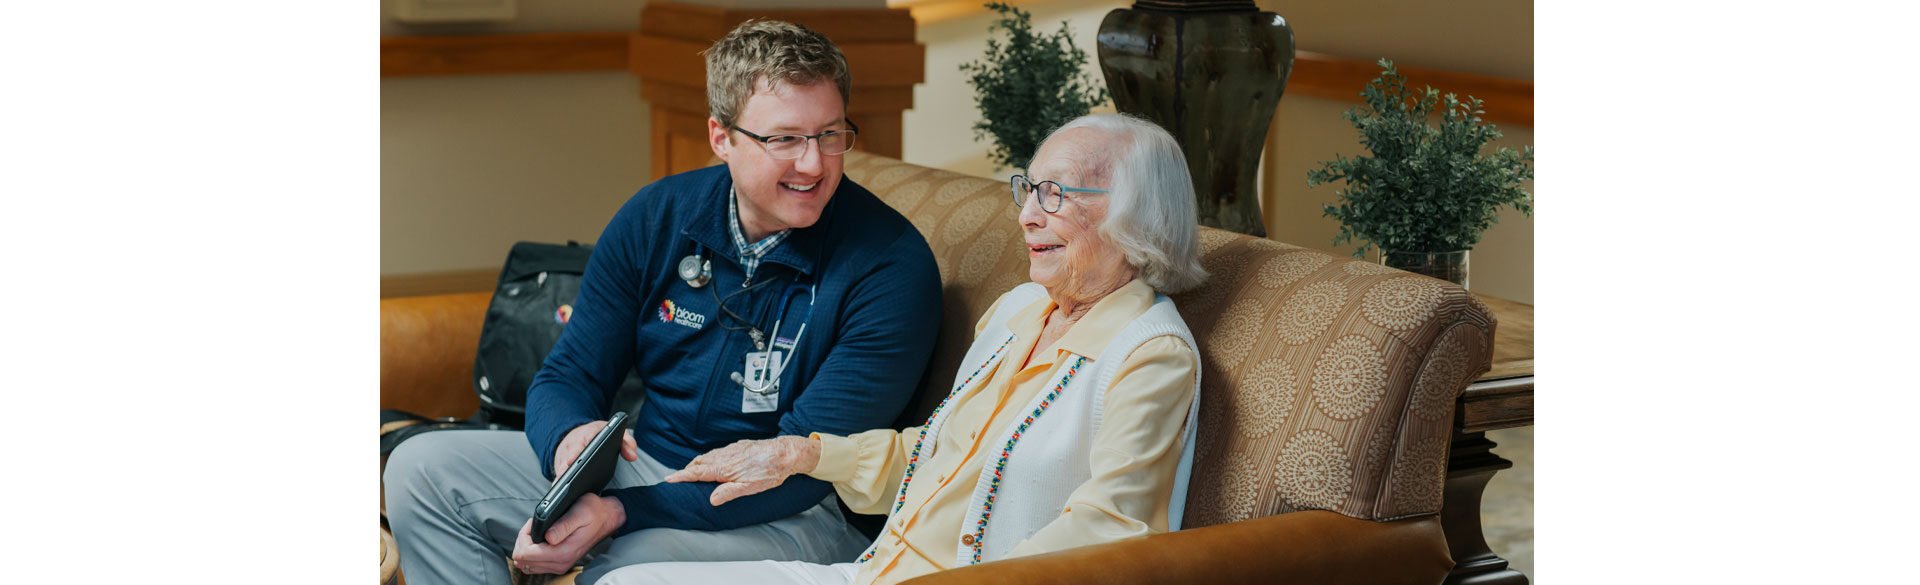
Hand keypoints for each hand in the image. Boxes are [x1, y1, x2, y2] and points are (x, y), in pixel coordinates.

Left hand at [510, 493, 625, 574]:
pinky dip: (531, 552)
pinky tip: (539, 539)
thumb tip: (548, 537)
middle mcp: (560, 563)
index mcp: (563, 552)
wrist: (605, 519)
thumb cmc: (592, 512)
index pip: (526, 554)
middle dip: (523, 541)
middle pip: (523, 561)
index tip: (532, 524)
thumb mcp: (579, 513)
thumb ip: (563, 526)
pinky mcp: (559, 565)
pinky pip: (535, 565)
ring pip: (527, 564)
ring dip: (526, 547)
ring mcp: (559, 566)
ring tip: (536, 531)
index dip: (524, 536)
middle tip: (533, 526)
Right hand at [553, 420, 639, 477]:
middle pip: (570, 453)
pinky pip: (557, 472)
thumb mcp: (614, 432)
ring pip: (561, 463)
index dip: (580, 448)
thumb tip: (632, 456)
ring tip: (562, 485)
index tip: (577, 458)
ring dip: (561, 474)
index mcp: (589, 433)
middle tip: (567, 474)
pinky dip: (557, 481)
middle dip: (568, 463)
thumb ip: (626, 442)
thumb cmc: (598, 435)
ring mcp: (565, 452)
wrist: (581, 432)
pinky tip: (558, 490)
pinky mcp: (559, 463)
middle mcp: (574, 442)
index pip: (585, 438)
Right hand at [664, 435, 819, 505]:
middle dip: (686, 470)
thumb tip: (711, 499)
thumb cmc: (770, 471)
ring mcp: (731, 449)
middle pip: (699, 462)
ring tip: (691, 470)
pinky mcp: (738, 446)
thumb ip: (728, 492)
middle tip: (676, 477)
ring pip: (708, 456)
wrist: (786, 453)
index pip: (697, 472)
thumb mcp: (749, 487)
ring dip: (697, 463)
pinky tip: (713, 462)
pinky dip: (709, 457)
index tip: (669, 478)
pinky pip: (717, 452)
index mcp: (724, 468)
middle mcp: (725, 456)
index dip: (681, 476)